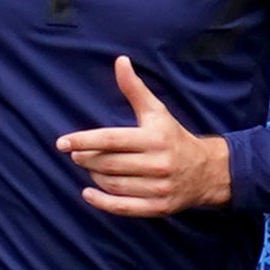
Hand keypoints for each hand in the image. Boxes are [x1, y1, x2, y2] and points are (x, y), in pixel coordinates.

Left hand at [55, 57, 232, 217]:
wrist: (206, 171)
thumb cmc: (174, 137)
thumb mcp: (156, 112)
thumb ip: (135, 89)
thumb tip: (120, 61)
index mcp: (154, 139)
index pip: (111, 140)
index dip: (84, 141)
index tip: (62, 142)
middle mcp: (157, 164)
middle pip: (108, 164)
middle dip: (86, 159)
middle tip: (76, 154)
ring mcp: (158, 188)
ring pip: (113, 185)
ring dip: (94, 176)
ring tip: (89, 167)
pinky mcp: (158, 208)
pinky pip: (123, 207)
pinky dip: (102, 202)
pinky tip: (88, 193)